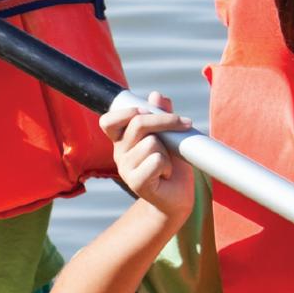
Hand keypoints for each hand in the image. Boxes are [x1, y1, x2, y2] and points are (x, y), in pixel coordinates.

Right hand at [100, 91, 194, 215]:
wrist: (179, 197)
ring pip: (152, 143)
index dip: (126, 112)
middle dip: (165, 120)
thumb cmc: (173, 164)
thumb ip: (161, 115)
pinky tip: (166, 174)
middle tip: (184, 124)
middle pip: (138, 123)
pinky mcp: (136, 183)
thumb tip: (156, 95)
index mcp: (122, 140)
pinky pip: (156, 161)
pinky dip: (168, 165)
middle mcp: (119, 153)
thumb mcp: (169, 136)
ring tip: (168, 163)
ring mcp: (126, 169)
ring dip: (168, 151)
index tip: (146, 111)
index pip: (108, 121)